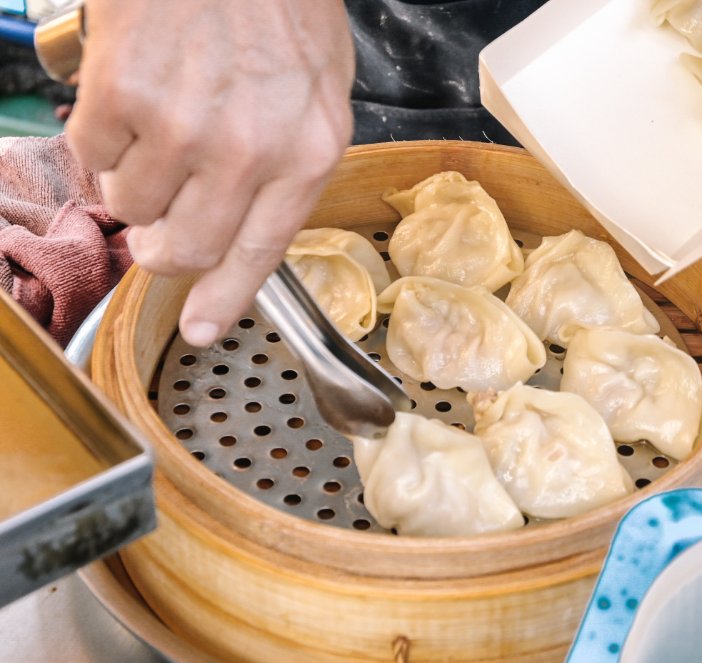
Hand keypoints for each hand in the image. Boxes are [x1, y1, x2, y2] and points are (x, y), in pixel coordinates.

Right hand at [66, 0, 354, 346]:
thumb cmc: (279, 5)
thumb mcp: (320, 92)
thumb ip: (293, 164)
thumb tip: (250, 229)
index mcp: (308, 152)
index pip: (261, 253)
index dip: (224, 299)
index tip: (202, 331)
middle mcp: (248, 151)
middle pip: (183, 250)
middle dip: (165, 247)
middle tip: (162, 225)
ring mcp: (181, 125)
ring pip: (132, 207)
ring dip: (136, 183)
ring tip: (160, 131)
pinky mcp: (121, 94)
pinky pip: (94, 157)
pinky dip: (106, 139)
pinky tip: (136, 99)